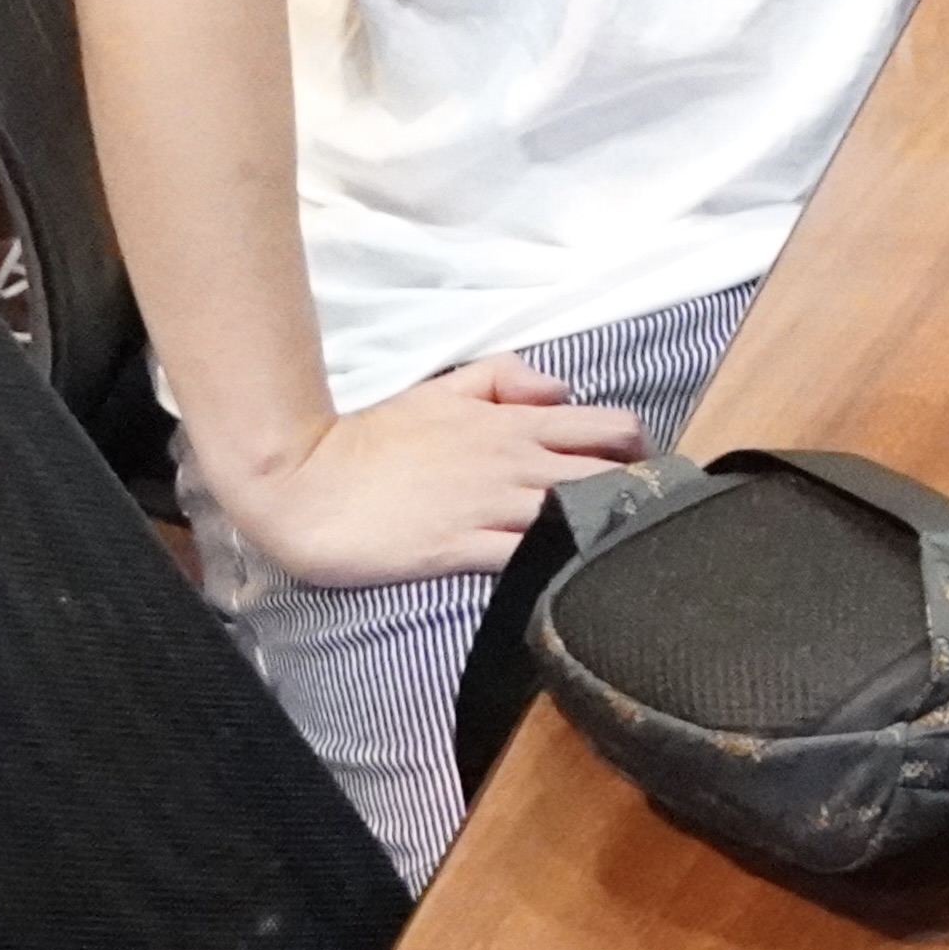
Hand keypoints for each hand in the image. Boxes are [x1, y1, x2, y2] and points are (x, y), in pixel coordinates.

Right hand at [207, 355, 650, 588]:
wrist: (306, 484)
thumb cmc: (373, 439)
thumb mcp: (444, 390)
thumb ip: (505, 378)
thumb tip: (562, 388)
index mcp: (516, 424)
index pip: (611, 427)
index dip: (639, 450)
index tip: (642, 470)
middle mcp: (516, 463)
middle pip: (611, 473)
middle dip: (637, 492)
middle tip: (639, 513)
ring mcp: (491, 507)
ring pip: (579, 512)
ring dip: (605, 526)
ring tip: (617, 545)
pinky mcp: (462, 549)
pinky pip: (529, 556)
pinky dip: (556, 561)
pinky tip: (571, 570)